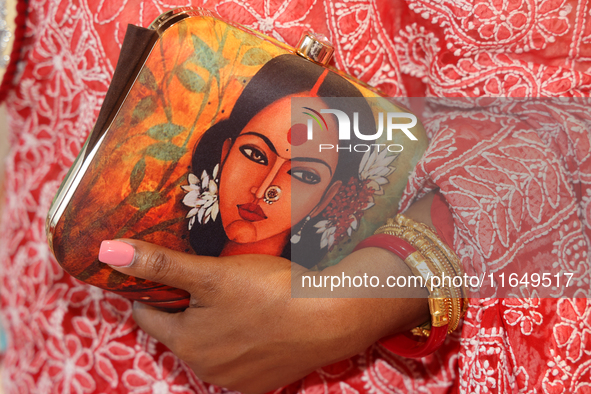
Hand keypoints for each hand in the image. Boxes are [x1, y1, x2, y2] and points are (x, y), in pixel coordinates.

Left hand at [99, 240, 427, 392]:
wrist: (331, 317)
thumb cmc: (269, 291)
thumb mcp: (211, 273)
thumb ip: (160, 264)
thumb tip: (106, 252)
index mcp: (186, 342)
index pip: (149, 315)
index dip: (155, 291)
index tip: (170, 273)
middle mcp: (205, 369)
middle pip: (181, 330)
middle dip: (188, 307)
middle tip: (212, 280)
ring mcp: (235, 380)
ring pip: (210, 344)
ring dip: (215, 324)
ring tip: (239, 297)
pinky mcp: (262, 384)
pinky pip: (238, 358)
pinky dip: (241, 340)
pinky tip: (260, 320)